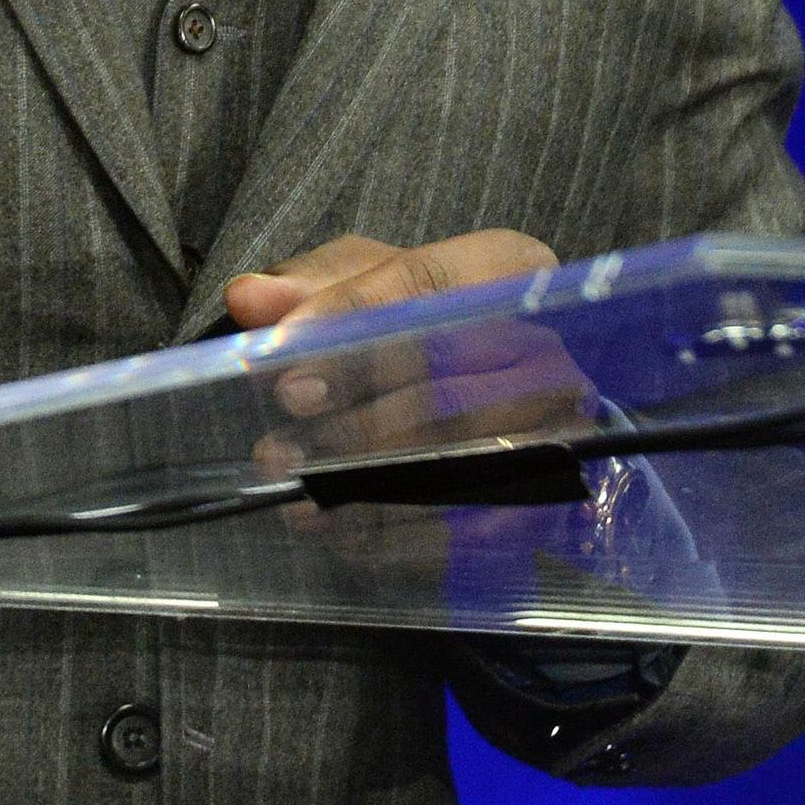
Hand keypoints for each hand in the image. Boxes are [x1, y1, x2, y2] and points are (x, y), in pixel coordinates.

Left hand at [228, 231, 582, 567]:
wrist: (496, 380)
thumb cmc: (426, 319)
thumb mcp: (372, 281)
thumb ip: (314, 286)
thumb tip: (250, 298)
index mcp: (506, 269)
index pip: (426, 284)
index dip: (351, 324)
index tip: (284, 368)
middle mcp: (544, 343)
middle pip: (445, 387)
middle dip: (352, 424)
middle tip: (277, 449)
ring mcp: (554, 424)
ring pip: (454, 460)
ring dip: (367, 486)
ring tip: (296, 495)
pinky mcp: (544, 495)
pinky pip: (469, 525)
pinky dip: (397, 535)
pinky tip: (340, 530)